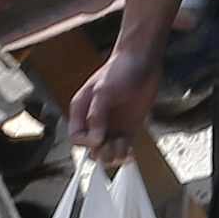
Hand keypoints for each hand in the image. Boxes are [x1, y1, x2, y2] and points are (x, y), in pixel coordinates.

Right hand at [66, 42, 159, 158]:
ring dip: (114, 155)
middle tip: (113, 148)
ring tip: (125, 150)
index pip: (75, 137)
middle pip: (91, 148)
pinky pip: (122, 147)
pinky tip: (130, 152)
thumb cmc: (119, 70)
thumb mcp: (103, 91)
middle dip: (101, 153)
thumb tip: (94, 140)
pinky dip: (125, 153)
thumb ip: (96, 116)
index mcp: (81, 110)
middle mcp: (94, 121)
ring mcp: (112, 125)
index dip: (85, 143)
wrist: (142, 61)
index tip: (99, 140)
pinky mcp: (127, 128)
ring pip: (107, 151)